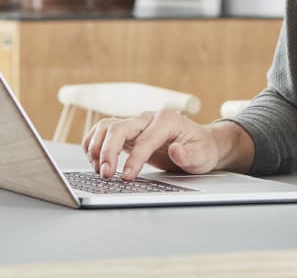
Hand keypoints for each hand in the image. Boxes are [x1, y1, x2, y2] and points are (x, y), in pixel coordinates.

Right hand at [81, 109, 221, 180]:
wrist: (201, 144)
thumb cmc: (201, 149)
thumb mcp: (202, 155)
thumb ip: (189, 154)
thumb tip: (176, 151)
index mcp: (166, 120)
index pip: (144, 140)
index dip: (133, 159)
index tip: (127, 177)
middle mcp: (148, 118)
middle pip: (118, 128)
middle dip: (108, 152)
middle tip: (106, 174)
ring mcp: (136, 124)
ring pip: (107, 127)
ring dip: (97, 147)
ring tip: (99, 170)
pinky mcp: (128, 133)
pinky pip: (104, 132)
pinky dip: (94, 144)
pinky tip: (96, 161)